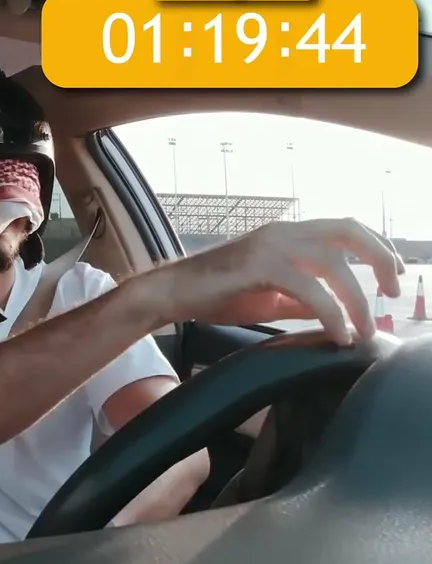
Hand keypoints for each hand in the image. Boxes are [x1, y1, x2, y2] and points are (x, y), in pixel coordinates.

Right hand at [146, 218, 403, 345]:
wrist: (172, 294)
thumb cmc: (216, 294)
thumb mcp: (271, 298)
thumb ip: (305, 301)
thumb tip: (337, 314)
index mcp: (288, 235)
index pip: (346, 228)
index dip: (377, 248)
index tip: (392, 276)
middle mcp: (284, 232)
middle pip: (349, 232)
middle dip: (379, 260)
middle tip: (391, 293)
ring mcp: (271, 246)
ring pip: (334, 265)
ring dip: (357, 300)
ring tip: (365, 329)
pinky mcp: (259, 266)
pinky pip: (309, 289)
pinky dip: (331, 313)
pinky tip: (337, 334)